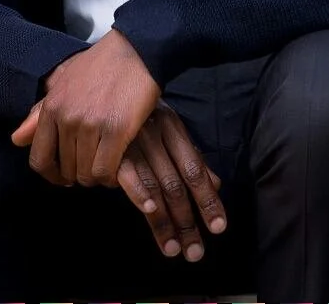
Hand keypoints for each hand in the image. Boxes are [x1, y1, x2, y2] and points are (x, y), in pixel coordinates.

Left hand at [10, 29, 160, 186]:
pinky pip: (105, 171)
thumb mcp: (64, 81)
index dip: (52, 174)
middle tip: (93, 161)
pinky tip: (117, 164)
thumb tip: (16, 140)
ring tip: (107, 162)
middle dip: (79, 172)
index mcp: (52, 106)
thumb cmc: (101, 65)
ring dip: (97, 176)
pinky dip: (110, 176)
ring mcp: (91, 125)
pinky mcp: (116, 130)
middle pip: (66, 170)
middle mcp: (67, 117)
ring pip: (86, 174)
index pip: (40, 159)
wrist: (136, 51)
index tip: (65, 176)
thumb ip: (40, 112)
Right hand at [117, 101, 226, 262]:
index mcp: (173, 129)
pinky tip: (149, 211)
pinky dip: (139, 192)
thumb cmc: (141, 108)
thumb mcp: (169, 125)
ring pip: (153, 187)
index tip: (218, 228)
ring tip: (173, 250)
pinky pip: (126, 174)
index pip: (195, 170)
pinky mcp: (110, 148)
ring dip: (164, 222)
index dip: (207, 200)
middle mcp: (156, 135)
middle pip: (176, 185)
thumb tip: (216, 185)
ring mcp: (132, 142)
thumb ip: (190, 155)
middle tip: (195, 253)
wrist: (109, 76)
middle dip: (186, 221)